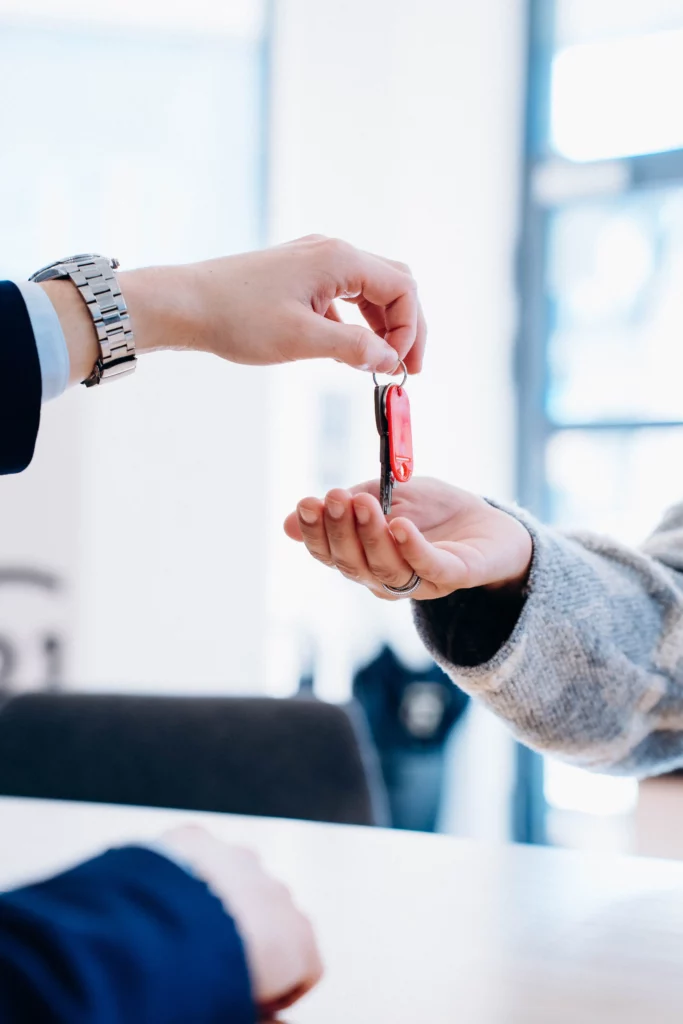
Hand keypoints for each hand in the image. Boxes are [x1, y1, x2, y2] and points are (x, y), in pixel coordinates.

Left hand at [118, 235, 423, 371]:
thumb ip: (352, 349)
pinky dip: (356, 323)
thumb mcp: (300, 340)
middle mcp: (332, 253)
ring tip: (380, 364)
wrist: (185, 304)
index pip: (402, 288)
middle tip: (405, 368)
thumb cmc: (237, 318)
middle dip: (405, 326)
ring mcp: (315, 261)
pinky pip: (345, 296)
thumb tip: (390, 361)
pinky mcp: (300, 275)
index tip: (400, 367)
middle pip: (393, 284)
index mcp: (339, 259)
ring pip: (370, 290)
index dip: (410, 330)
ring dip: (382, 326)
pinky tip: (348, 352)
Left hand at [161, 826, 322, 1015]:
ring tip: (188, 935)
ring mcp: (238, 860)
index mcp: (298, 938)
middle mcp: (275, 892)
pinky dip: (189, 872)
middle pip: (273, 918)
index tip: (255, 1000)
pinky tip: (167, 901)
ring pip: (238, 879)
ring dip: (222, 901)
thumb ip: (267, 1020)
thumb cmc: (201, 984)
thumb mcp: (239, 1013)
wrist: (149, 933)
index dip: (279, 989)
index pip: (307, 966)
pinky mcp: (198, 838)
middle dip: (251, 939)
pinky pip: (200, 855)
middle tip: (215, 970)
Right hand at [284, 477, 532, 600]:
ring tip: (363, 503)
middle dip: (340, 530)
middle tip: (334, 497)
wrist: (494, 524)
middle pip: (353, 565)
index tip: (307, 503)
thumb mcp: (387, 496)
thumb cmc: (436, 512)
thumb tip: (287, 524)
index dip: (315, 533)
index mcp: (365, 559)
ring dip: (370, 536)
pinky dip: (412, 548)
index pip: (330, 554)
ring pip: (385, 569)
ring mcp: (421, 582)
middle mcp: (387, 578)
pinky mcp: (455, 576)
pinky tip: (400, 525)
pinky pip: (429, 568)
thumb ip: (348, 507)